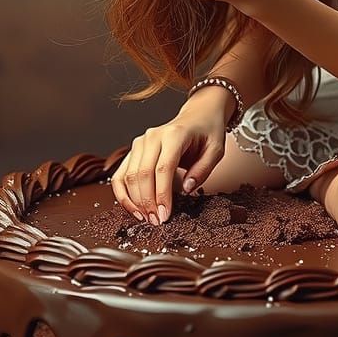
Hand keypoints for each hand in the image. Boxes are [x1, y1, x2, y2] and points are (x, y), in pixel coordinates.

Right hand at [110, 98, 226, 223]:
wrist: (198, 115)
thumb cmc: (208, 132)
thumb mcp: (216, 150)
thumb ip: (203, 170)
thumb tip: (186, 189)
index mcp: (174, 134)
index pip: (163, 168)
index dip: (161, 195)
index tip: (164, 215)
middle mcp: (153, 137)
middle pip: (142, 174)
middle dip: (147, 202)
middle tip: (156, 222)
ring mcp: (140, 142)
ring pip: (129, 176)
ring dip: (134, 201)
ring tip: (146, 218)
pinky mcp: (134, 150)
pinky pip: (121, 174)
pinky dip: (123, 193)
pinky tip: (133, 208)